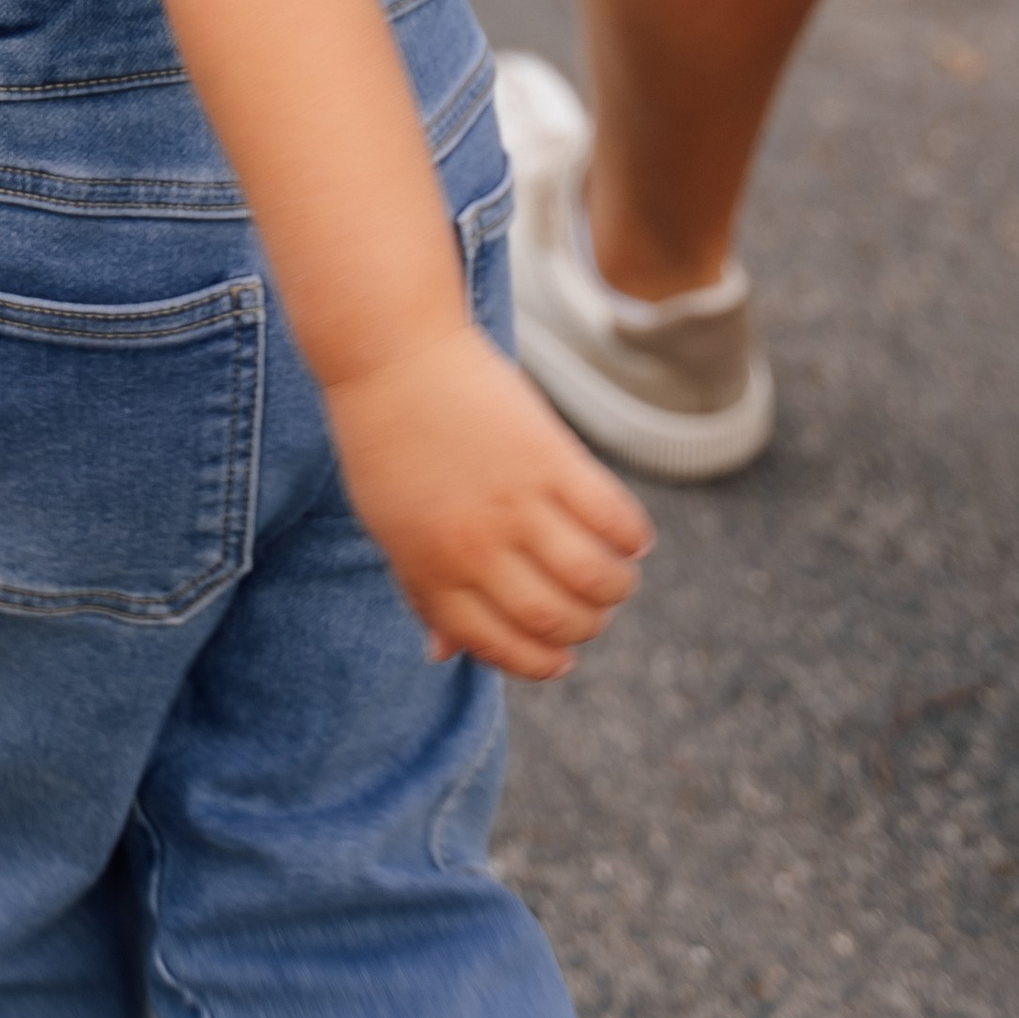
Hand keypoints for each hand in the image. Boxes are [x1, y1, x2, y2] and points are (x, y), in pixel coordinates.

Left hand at [325, 325, 651, 678]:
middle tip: (594, 611)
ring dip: (615, 588)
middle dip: (585, 627)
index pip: (502, 646)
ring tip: (616, 577)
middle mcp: (475, 548)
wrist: (390, 355)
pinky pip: (611, 517)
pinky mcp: (548, 457)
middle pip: (555, 619)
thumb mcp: (389, 529)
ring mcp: (514, 503)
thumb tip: (442, 654)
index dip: (540, 662)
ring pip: (592, 578)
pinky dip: (632, 538)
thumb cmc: (386, 444)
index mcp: (431, 572)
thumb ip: (421, 591)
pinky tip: (631, 539)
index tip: (561, 657)